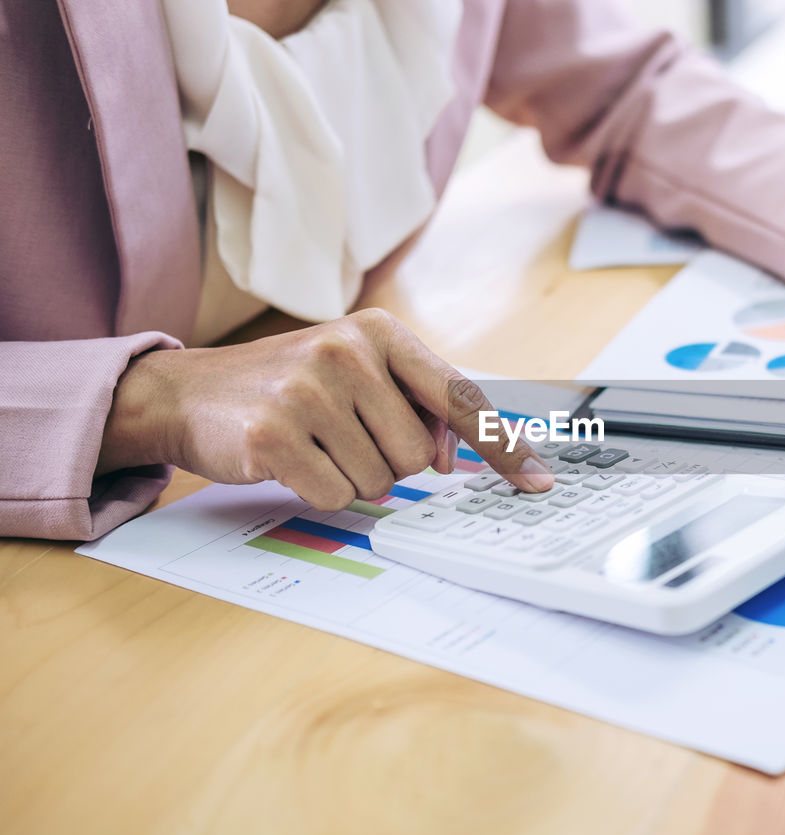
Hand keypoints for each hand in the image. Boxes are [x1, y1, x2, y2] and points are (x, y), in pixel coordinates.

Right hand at [97, 309, 554, 509]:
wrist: (190, 392)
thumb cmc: (290, 387)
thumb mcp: (357, 374)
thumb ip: (415, 405)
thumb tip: (458, 458)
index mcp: (381, 333)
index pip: (461, 399)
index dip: (504, 446)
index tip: (539, 481)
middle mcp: (349, 352)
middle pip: (421, 455)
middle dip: (390, 463)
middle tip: (345, 437)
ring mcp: (309, 390)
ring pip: (381, 480)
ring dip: (353, 477)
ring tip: (315, 443)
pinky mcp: (275, 433)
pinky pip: (337, 496)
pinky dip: (319, 491)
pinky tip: (291, 460)